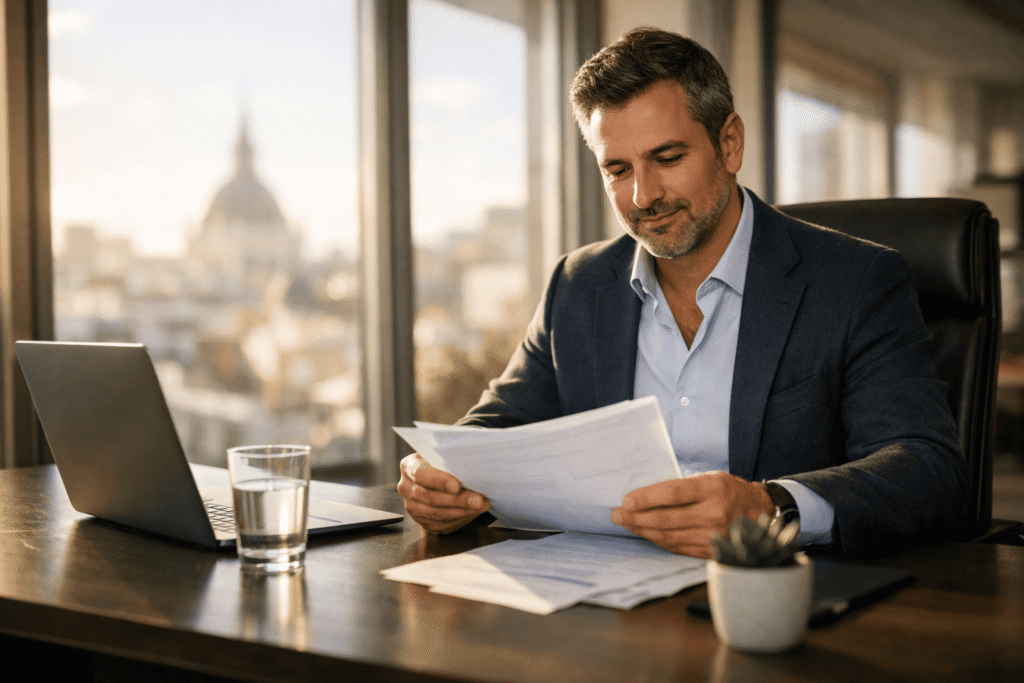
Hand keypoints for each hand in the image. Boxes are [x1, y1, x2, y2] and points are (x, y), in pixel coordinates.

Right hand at [397, 453, 489, 533]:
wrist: (439, 478)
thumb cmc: (444, 463)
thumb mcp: (444, 456)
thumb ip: (451, 461)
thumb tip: (472, 469)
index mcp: (409, 466)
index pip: (421, 474)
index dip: (439, 481)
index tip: (457, 485)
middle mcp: (406, 487)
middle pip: (429, 497)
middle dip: (457, 500)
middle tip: (478, 500)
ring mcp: (411, 506)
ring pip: (435, 513)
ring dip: (461, 511)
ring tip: (480, 506)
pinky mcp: (421, 520)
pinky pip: (440, 524)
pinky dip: (459, 519)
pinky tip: (472, 512)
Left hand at [610, 471, 773, 557]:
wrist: (760, 511)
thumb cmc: (730, 490)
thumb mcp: (710, 477)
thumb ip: (683, 486)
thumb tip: (646, 495)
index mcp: (713, 489)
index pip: (672, 494)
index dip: (646, 498)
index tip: (626, 500)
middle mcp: (714, 513)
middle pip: (666, 518)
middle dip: (636, 518)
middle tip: (618, 515)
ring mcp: (713, 535)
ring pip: (669, 536)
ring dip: (643, 531)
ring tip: (627, 524)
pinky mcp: (711, 550)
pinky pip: (678, 547)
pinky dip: (659, 540)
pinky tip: (646, 534)